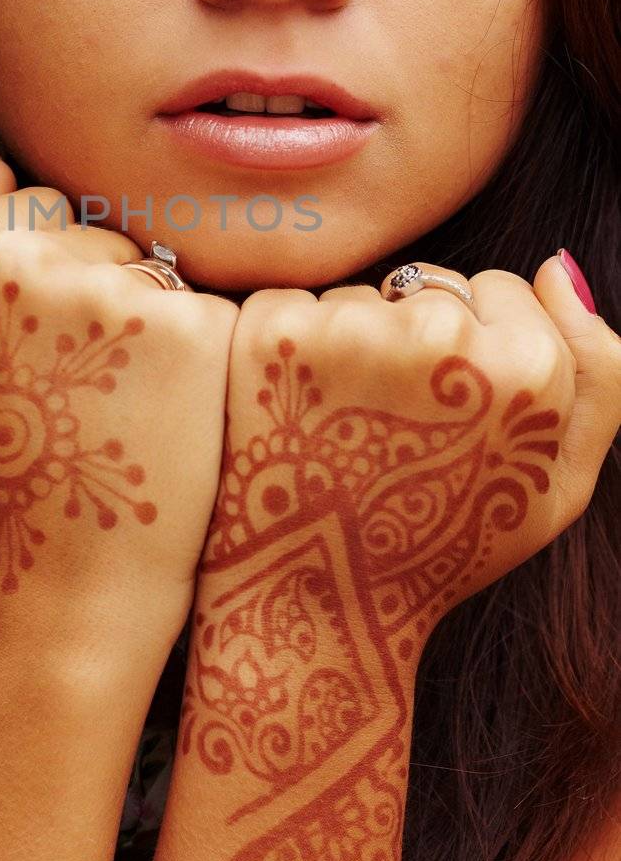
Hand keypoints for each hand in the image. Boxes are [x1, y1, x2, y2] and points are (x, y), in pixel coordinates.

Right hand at [0, 155, 238, 655]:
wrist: (63, 585)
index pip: (24, 202)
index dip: (42, 276)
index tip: (40, 353)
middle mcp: (13, 258)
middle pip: (89, 222)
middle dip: (96, 282)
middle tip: (85, 387)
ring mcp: (99, 286)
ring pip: (147, 258)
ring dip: (147, 315)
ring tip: (121, 406)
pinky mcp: (180, 321)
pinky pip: (199, 304)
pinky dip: (195, 354)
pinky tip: (167, 415)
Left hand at [197, 257, 620, 675]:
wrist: (317, 595)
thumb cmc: (445, 542)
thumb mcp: (560, 483)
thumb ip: (599, 371)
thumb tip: (558, 265)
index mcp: (526, 365)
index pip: (503, 289)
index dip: (479, 352)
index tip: (453, 416)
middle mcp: (439, 333)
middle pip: (431, 284)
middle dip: (416, 338)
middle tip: (395, 431)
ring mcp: (348, 328)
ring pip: (361, 296)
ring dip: (351, 342)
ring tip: (345, 430)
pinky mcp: (272, 333)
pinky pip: (292, 302)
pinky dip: (290, 348)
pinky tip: (295, 414)